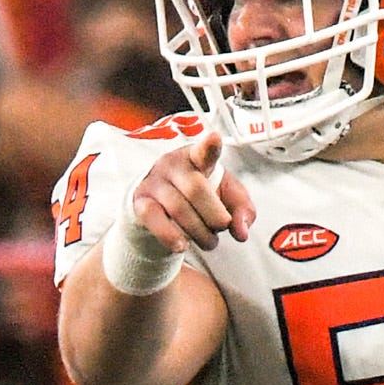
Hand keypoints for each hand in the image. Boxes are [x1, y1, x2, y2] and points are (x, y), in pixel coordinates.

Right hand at [130, 130, 253, 252]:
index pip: (204, 151)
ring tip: (209, 242)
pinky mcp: (140, 202)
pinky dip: (170, 236)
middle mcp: (173, 164)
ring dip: (200, 233)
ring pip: (179, 209)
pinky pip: (154, 219)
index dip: (209, 146)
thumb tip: (241, 232)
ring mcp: (155, 182)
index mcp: (197, 157)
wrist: (163, 206)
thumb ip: (243, 211)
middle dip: (215, 216)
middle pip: (197, 190)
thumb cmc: (200, 197)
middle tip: (222, 228)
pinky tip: (182, 246)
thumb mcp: (228, 199)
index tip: (215, 138)